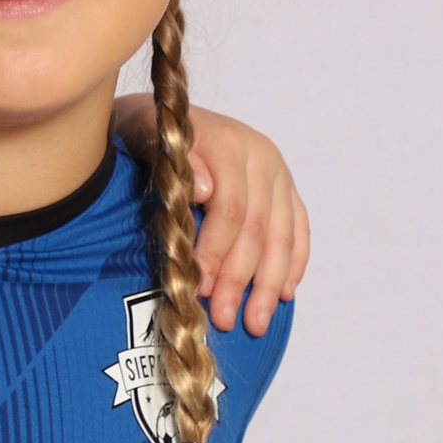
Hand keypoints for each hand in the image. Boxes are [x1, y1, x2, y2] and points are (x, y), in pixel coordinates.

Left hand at [111, 96, 308, 335]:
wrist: (162, 119)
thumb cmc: (146, 137)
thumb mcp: (143, 137)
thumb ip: (173, 161)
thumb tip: (205, 190)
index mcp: (226, 144)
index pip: (230, 209)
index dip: (216, 252)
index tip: (200, 289)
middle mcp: (260, 155)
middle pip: (257, 228)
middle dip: (240, 279)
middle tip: (224, 319)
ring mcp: (277, 172)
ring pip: (282, 236)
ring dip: (269, 284)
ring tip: (255, 323)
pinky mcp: (286, 188)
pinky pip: (299, 229)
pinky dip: (293, 263)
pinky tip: (285, 293)